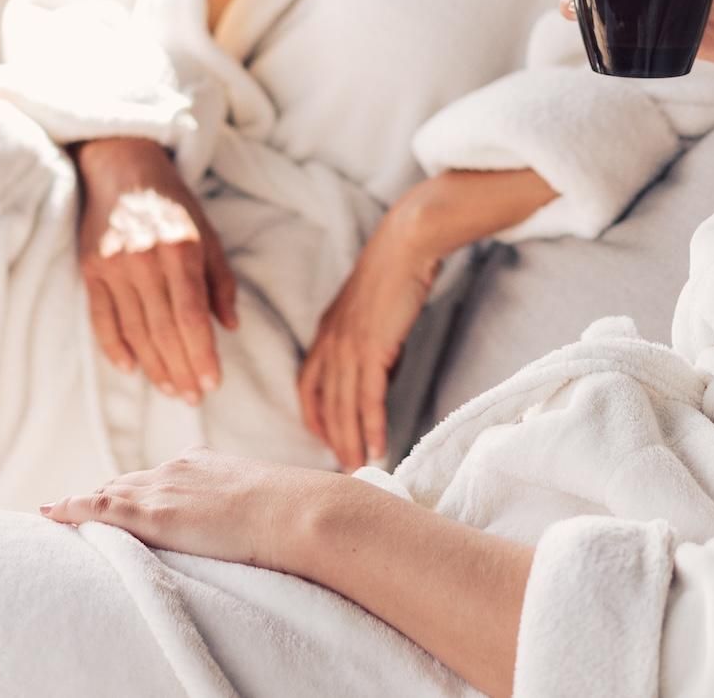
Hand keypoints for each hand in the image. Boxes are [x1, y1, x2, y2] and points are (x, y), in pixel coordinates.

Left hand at [40, 446, 354, 573]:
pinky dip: (73, 509)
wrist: (294, 512)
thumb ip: (249, 502)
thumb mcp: (264, 499)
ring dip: (83, 502)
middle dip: (104, 492)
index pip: (158, 474)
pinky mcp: (153, 515)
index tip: (123, 492)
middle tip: (78, 505)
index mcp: (202, 462)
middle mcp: (176, 469)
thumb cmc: (292, 511)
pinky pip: (100, 509)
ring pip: (109, 493)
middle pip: (128, 481)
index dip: (136, 485)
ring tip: (57, 511)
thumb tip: (264, 517)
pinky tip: (53, 512)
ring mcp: (162, 489)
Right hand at [73, 136, 238, 401]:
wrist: (121, 165)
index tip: (212, 382)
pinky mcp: (90, 269)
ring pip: (134, 330)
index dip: (201, 353)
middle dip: (180, 368)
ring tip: (171, 389)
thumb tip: (231, 327)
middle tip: (193, 396)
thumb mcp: (207, 232)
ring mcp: (113, 266)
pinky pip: (101, 318)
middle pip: (163, 329)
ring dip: (153, 365)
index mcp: (180, 249)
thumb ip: (221, 280)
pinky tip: (131, 369)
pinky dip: (114, 348)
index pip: (191, 315)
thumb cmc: (172, 202)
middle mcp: (145, 260)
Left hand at [297, 208, 438, 469]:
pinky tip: (378, 447)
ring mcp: (348, 347)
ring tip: (357, 468)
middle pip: (325, 403)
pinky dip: (371, 427)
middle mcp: (330, 343)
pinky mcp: (372, 349)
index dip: (315, 415)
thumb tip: (381, 372)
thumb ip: (369, 343)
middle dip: (332, 438)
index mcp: (326, 333)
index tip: (325, 439)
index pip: (308, 384)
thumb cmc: (394, 273)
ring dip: (350, 441)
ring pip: (344, 407)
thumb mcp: (371, 312)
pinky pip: (369, 399)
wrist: (405, 245)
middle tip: (342, 467)